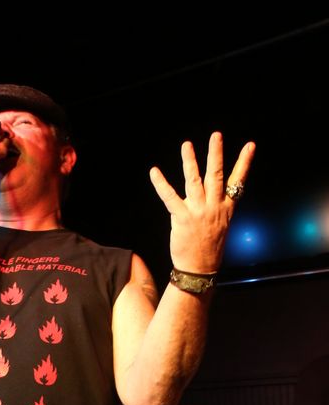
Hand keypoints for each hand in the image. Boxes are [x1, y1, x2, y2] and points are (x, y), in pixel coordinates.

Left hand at [149, 132, 255, 273]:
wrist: (200, 269)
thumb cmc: (209, 249)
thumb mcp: (220, 226)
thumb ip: (215, 208)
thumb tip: (207, 194)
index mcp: (226, 209)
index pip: (238, 181)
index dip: (244, 163)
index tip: (250, 145)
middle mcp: (214, 207)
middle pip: (217, 175)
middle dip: (216, 154)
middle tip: (216, 135)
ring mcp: (199, 211)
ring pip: (195, 181)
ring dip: (190, 161)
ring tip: (187, 145)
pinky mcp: (182, 218)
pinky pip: (170, 197)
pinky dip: (161, 184)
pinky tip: (155, 171)